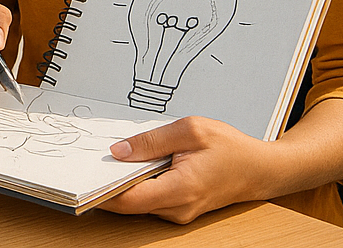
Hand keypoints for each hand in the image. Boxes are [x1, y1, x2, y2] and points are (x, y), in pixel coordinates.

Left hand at [98, 115, 268, 223]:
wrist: (261, 169)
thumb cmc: (231, 148)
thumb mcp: (190, 130)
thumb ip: (151, 141)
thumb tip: (118, 150)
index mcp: (181, 189)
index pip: (130, 200)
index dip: (102, 191)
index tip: (81, 179)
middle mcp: (178, 208)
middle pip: (129, 204)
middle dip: (105, 185)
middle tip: (83, 165)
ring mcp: (179, 212)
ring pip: (137, 203)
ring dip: (119, 185)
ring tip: (101, 161)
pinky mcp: (179, 208)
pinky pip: (149, 200)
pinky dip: (134, 185)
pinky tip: (126, 167)